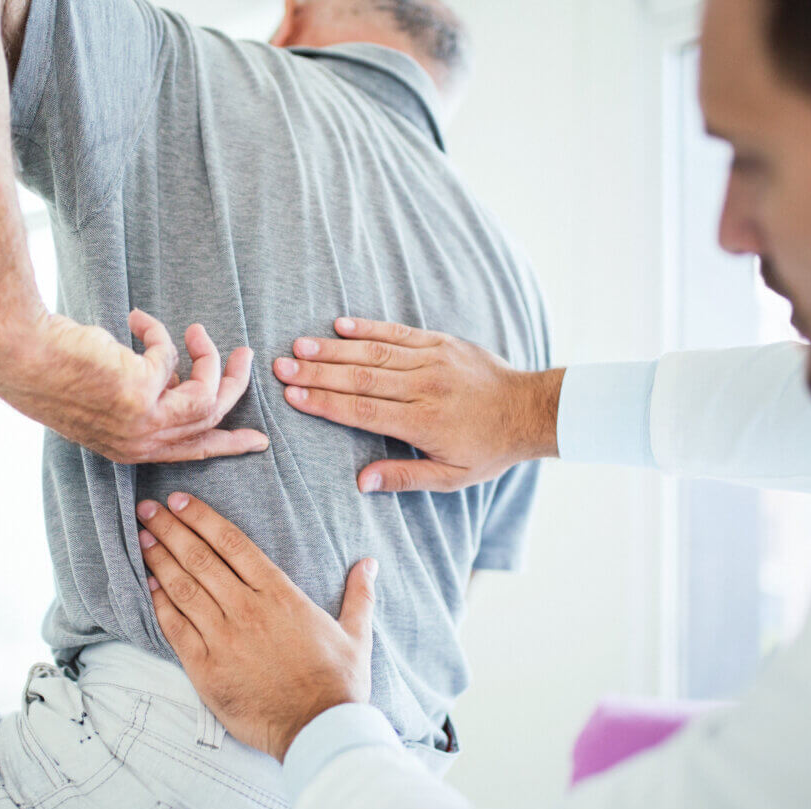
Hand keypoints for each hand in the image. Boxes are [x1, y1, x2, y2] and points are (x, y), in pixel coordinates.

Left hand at [0, 308, 268, 463]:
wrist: (21, 356)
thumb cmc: (54, 370)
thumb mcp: (108, 396)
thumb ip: (146, 396)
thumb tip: (176, 377)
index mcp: (131, 449)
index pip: (192, 452)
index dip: (228, 444)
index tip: (258, 441)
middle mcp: (140, 443)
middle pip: (211, 420)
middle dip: (235, 386)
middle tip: (245, 356)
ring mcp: (143, 421)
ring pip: (206, 394)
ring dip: (209, 357)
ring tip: (197, 330)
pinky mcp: (143, 391)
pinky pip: (171, 356)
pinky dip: (158, 333)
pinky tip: (135, 319)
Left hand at [135, 492, 376, 761]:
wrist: (318, 730)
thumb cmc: (338, 683)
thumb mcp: (356, 634)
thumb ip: (359, 594)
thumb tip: (369, 563)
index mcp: (280, 594)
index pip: (232, 543)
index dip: (202, 518)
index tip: (180, 501)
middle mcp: (247, 609)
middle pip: (200, 558)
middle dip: (170, 529)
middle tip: (147, 509)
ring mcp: (223, 638)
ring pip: (183, 588)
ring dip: (159, 559)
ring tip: (142, 537)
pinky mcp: (205, 668)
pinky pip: (175, 628)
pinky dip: (159, 603)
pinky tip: (147, 584)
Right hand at [272, 317, 564, 491]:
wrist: (530, 409)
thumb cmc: (488, 448)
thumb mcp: (451, 477)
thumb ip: (404, 478)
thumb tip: (360, 482)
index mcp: (423, 422)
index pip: (363, 411)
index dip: (325, 403)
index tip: (292, 396)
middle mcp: (424, 387)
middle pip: (360, 377)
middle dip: (317, 372)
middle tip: (280, 367)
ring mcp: (432, 360)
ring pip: (374, 351)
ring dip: (333, 348)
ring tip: (299, 346)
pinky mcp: (440, 342)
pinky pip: (398, 332)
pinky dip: (368, 327)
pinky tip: (339, 325)